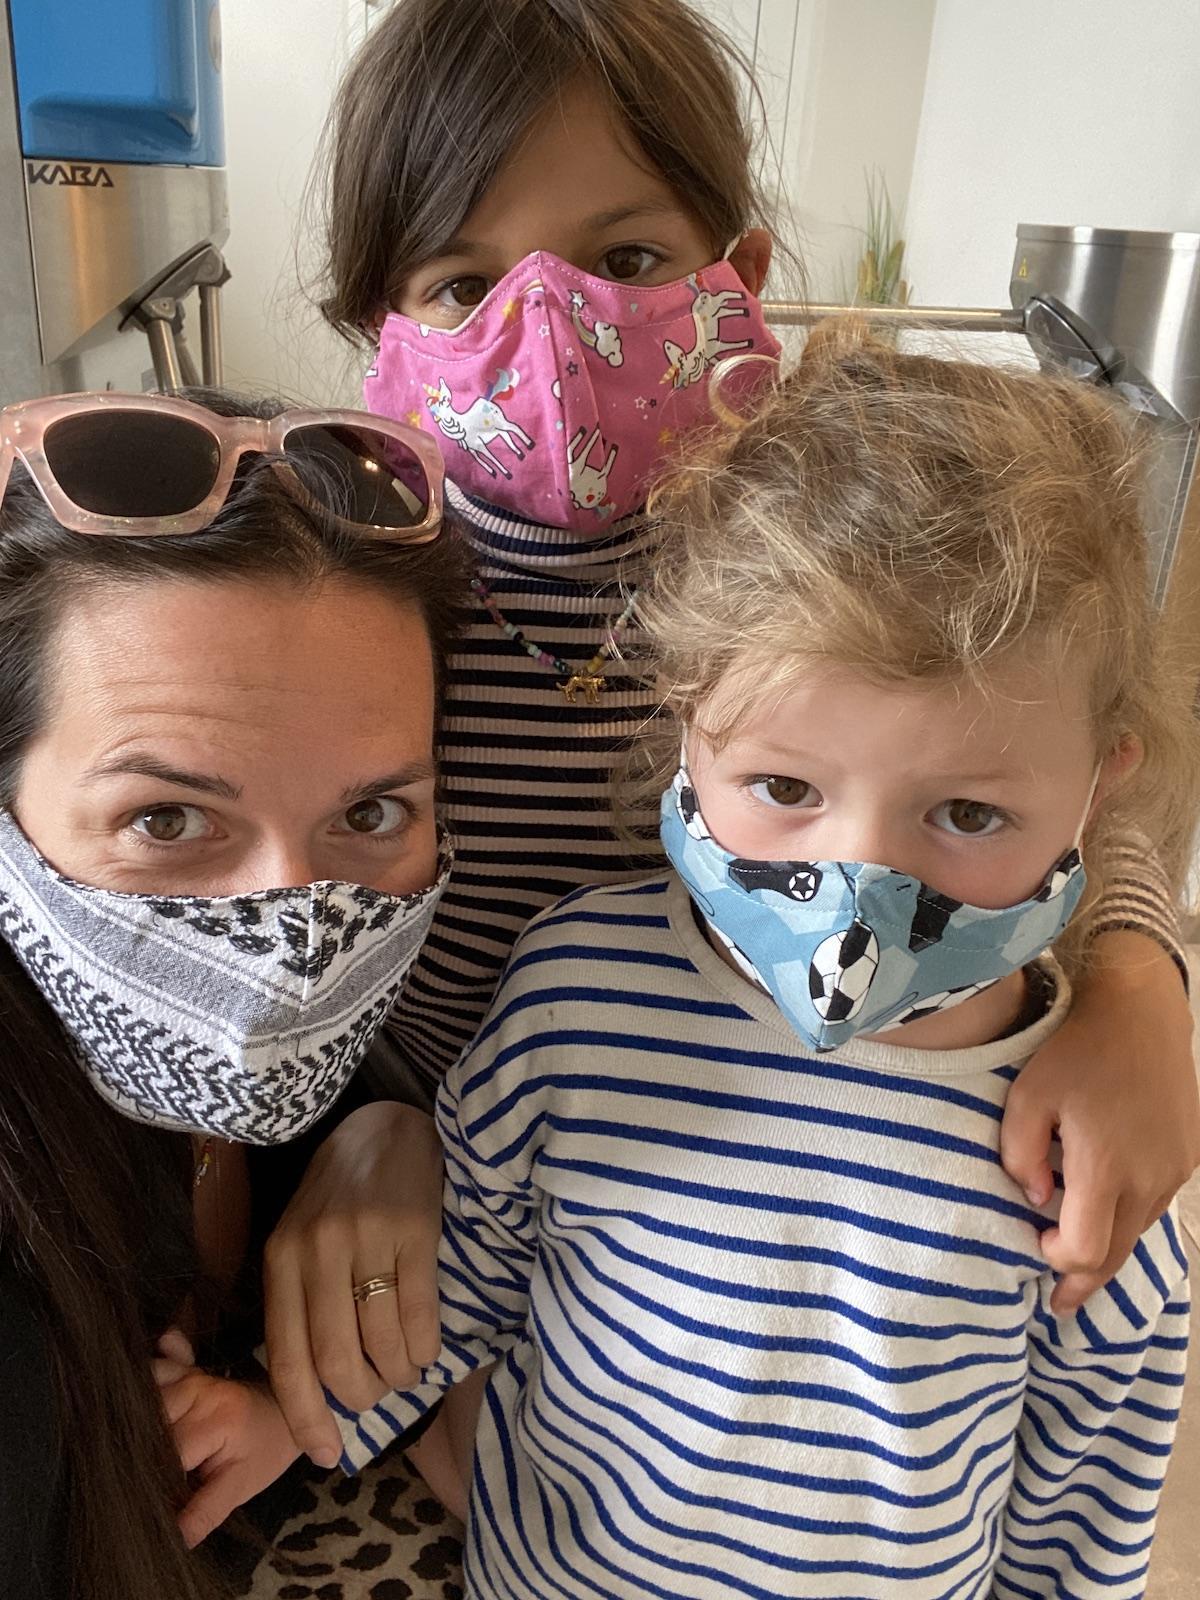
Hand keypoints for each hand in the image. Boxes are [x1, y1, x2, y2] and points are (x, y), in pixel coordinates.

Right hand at [153, 1333, 300, 1546]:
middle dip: (137, 1451)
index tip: (140, 1503)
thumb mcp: (240, 1487)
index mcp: (215, 1420)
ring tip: (136, 1446)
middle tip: (135, 1479)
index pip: (166, 1453)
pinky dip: (145, 1379)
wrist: (285, 1412)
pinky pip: (154, 1368)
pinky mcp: (186, 1368)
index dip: (150, 1481)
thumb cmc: (264, 1451)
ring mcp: (191, 1375)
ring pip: (143, 1393)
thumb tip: (173, 1541)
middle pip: (147, 1422)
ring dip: (134, 1419)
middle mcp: (199, 1391)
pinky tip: (143, 1394)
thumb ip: (206, 1511)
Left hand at [264, 1099, 443, 1467]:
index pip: (286, 1356)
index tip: (326, 1453)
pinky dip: (426, 1346)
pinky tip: (427, 1347)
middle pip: (337, 1360)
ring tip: (405, 1369)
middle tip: (376, 1395)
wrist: (386, 1128)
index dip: (305, 1415)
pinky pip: (421, 1314)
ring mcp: (367, 1237)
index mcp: (282, 1258)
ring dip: (399, 1375)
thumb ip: (300, 1302)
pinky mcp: (415, 1228)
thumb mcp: (302, 1240)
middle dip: (361, 1396)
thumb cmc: (340, 1196)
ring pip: (382, 1343)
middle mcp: (318, 1249)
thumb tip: (314, 1390)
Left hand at [1001, 934, 1197, 1313]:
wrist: (1140, 1014)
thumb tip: (1035, 1199)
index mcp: (1106, 1168)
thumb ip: (1019, 1155)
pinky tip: (1106, 1208)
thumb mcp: (1025, 1096)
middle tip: (1060, 1303)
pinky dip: (1128, 1216)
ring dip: (1108, 1245)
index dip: (1057, 1260)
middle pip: (1117, 1254)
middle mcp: (1149, 1179)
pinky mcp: (1187, 1157)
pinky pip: (1155, 1203)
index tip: (1035, 1242)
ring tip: (1078, 1253)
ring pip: (1138, 1231)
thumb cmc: (1075, 1051)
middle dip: (1085, 1281)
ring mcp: (1174, 1170)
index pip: (1086, 1249)